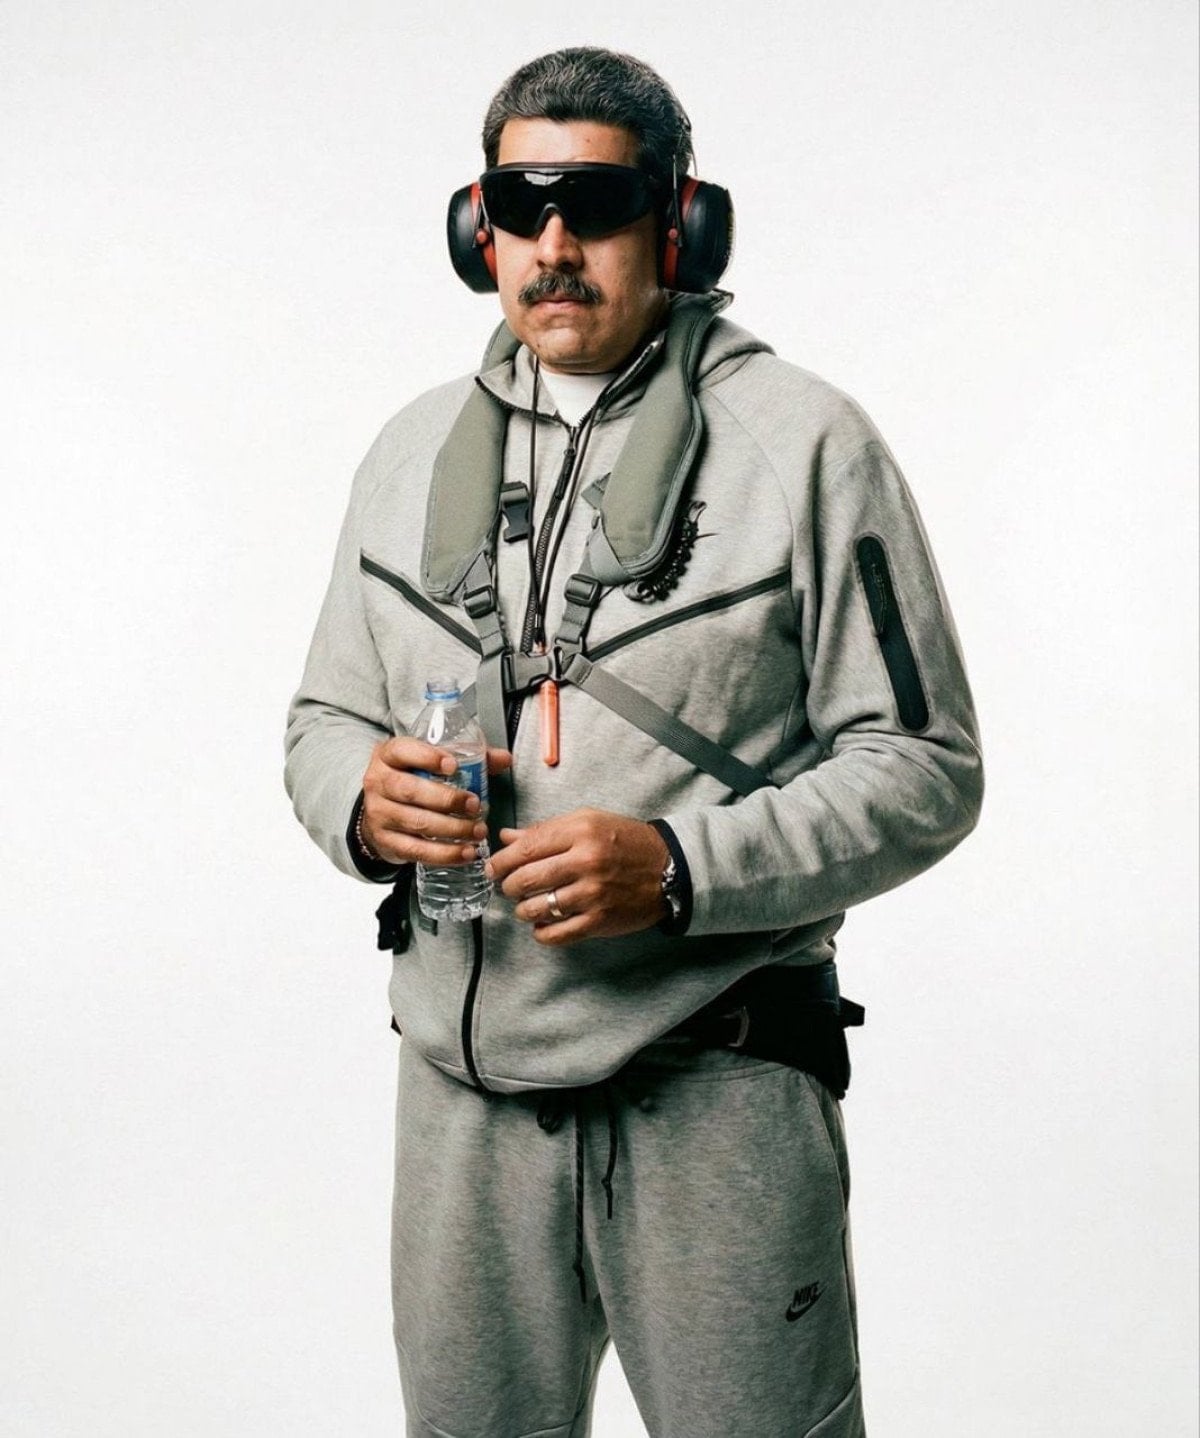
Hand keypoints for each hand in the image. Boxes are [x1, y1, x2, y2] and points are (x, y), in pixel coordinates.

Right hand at [360, 737, 511, 866]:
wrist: (382, 809)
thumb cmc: (412, 779)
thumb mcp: (431, 762)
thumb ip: (470, 758)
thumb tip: (505, 759)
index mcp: (389, 756)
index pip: (402, 751)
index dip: (427, 757)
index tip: (453, 766)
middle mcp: (379, 783)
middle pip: (410, 790)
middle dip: (447, 799)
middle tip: (475, 805)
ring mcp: (379, 814)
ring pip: (416, 823)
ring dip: (452, 830)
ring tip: (478, 831)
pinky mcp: (386, 841)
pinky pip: (416, 851)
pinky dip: (444, 854)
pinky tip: (465, 852)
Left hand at [485, 808, 668, 946]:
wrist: (668, 869)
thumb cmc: (625, 841)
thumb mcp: (589, 822)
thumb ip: (546, 830)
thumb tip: (507, 837)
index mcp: (581, 831)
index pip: (527, 848)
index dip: (502, 860)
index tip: (493, 867)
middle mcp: (586, 861)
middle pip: (525, 879)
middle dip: (508, 886)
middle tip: (508, 887)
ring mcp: (592, 894)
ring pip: (536, 908)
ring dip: (523, 909)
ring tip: (527, 905)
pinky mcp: (599, 921)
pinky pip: (555, 934)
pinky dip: (541, 932)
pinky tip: (542, 924)